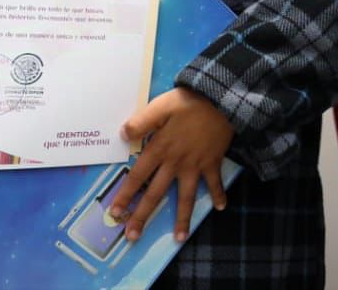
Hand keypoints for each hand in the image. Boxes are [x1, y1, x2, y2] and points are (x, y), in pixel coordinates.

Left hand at [111, 86, 234, 242]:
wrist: (222, 99)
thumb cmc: (189, 102)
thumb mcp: (161, 106)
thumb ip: (142, 121)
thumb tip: (123, 135)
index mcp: (160, 149)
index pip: (138, 176)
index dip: (126, 194)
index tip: (116, 212)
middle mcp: (176, 163)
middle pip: (156, 193)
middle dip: (143, 215)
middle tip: (132, 236)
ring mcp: (195, 165)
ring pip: (186, 196)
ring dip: (182, 218)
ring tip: (179, 238)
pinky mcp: (212, 162)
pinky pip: (215, 182)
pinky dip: (218, 194)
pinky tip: (220, 207)